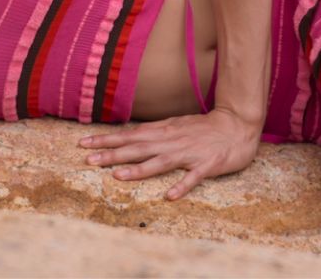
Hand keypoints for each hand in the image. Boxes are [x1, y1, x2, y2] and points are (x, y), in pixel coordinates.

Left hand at [78, 107, 259, 199]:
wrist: (236, 125)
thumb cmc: (202, 128)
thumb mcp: (174, 125)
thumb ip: (154, 132)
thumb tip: (130, 136)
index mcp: (163, 131)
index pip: (129, 135)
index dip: (107, 140)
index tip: (84, 144)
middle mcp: (171, 140)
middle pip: (137, 147)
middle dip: (112, 154)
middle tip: (88, 160)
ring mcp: (188, 153)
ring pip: (159, 162)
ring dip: (137, 169)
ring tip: (117, 176)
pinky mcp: (206, 165)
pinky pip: (192, 177)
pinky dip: (181, 185)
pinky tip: (170, 195)